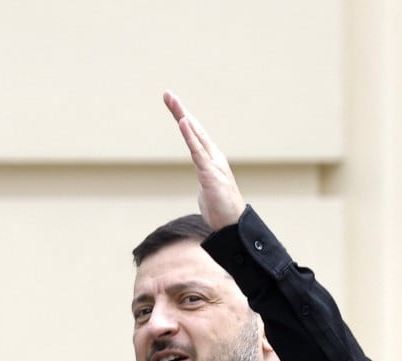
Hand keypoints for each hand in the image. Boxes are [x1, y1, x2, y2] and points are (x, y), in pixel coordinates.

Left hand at [163, 90, 245, 229]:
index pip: (195, 135)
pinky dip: (190, 135)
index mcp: (211, 159)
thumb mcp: (208, 190)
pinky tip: (183, 122)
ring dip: (183, 117)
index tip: (173, 104)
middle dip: (180, 111)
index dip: (183, 119)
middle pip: (194, 129)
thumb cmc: (222, 209)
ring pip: (195, 135)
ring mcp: (213, 164)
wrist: (234, 225)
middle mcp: (213, 157)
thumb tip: (204, 181)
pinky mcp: (210, 173)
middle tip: (168, 94)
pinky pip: (198, 151)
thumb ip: (205, 180)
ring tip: (173, 101)